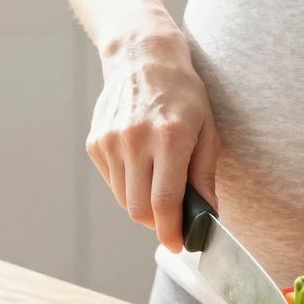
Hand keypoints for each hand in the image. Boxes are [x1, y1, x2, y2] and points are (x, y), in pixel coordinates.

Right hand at [86, 28, 219, 250]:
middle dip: (158, 224)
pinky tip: (141, 162)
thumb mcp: (207, 130)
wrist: (142, 58)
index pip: (164, 202)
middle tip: (173, 219)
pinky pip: (112, 183)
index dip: (171, 232)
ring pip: (124, 200)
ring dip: (143, 203)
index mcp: (169, 137)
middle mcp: (135, 140)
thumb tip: (207, 217)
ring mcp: (110, 142)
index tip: (179, 245)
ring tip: (158, 180)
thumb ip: (205, 176)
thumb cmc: (183, 95)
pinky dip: (128, 186)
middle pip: (139, 209)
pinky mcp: (95, 143)